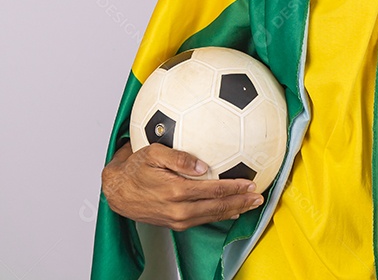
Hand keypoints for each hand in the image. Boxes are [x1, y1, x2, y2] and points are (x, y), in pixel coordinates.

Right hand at [101, 143, 263, 230]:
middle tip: (259, 197)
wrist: (117, 192)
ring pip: (213, 216)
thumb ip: (179, 157)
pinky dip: (219, 215)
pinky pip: (203, 220)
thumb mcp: (153, 153)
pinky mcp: (176, 223)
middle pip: (218, 207)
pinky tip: (230, 211)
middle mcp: (179, 209)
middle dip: (241, 202)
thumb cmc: (134, 169)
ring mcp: (178, 219)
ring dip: (234, 210)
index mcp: (177, 191)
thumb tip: (202, 165)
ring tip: (250, 205)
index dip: (235, 187)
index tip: (251, 183)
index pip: (214, 190)